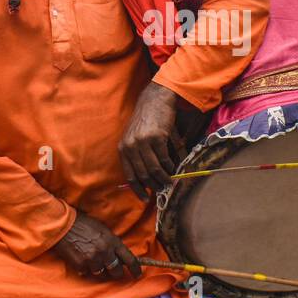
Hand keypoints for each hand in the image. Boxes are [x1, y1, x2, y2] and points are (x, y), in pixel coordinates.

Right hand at [50, 211, 140, 280]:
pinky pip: (87, 273)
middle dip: (116, 272)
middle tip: (113, 270)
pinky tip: (81, 259)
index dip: (135, 269)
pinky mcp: (80, 265)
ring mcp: (92, 259)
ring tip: (93, 260)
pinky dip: (85, 269)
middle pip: (116, 271)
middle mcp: (105, 252)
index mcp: (113, 241)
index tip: (137, 274)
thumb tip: (120, 256)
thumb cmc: (84, 224)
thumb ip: (112, 243)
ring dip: (99, 270)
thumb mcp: (103, 230)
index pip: (130, 259)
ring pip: (101, 274)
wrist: (64, 224)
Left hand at [118, 82, 185, 198]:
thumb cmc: (146, 120)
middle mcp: (130, 146)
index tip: (145, 198)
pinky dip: (170, 167)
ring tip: (170, 183)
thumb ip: (139, 156)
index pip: (129, 175)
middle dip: (153, 186)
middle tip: (162, 191)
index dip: (138, 189)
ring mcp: (143, 142)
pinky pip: (164, 159)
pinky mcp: (156, 138)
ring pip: (154, 169)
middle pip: (142, 175)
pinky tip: (173, 169)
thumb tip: (149, 178)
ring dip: (163, 179)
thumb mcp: (136, 137)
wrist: (155, 99)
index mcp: (123, 148)